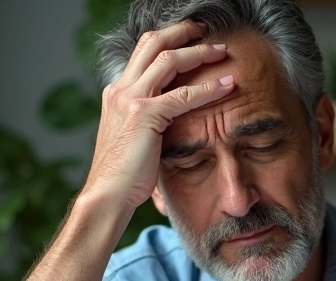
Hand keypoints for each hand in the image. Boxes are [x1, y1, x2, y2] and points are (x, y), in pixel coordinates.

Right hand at [80, 20, 233, 216]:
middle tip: (207, 31)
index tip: (192, 38)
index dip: (168, 39)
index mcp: (117, 93)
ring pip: (168, 60)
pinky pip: (183, 95)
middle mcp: (120, 90)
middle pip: (153, 43)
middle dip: (183, 32)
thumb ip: (151, 120)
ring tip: (222, 51)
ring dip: (199, 52)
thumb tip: (176, 116)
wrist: (107, 194)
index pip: (142, 52)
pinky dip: (209, 88)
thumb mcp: (136, 138)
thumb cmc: (125, 175)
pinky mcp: (143, 115)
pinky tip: (228, 85)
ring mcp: (130, 99)